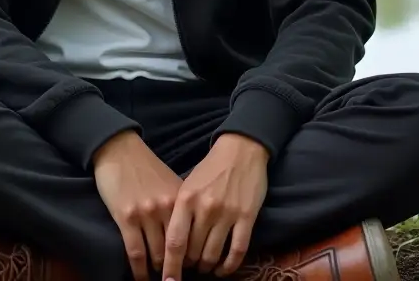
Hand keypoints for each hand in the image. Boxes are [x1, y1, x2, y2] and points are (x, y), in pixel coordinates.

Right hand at [92, 130, 182, 280]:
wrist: (120, 149)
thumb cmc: (146, 168)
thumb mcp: (171, 184)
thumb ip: (181, 208)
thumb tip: (192, 237)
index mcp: (181, 200)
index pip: (192, 239)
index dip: (191, 259)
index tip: (189, 270)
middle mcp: (167, 208)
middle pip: (176, 251)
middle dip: (175, 268)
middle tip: (172, 277)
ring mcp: (146, 213)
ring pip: (157, 256)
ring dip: (157, 271)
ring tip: (156, 277)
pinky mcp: (126, 217)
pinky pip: (135, 254)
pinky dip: (139, 271)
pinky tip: (140, 278)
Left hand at [162, 134, 269, 279]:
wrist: (240, 149)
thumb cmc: (210, 169)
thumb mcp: (188, 185)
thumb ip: (180, 212)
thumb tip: (171, 245)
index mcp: (186, 199)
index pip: (174, 242)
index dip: (170, 267)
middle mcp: (205, 208)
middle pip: (193, 252)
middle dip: (189, 265)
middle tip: (188, 267)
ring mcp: (227, 213)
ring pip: (213, 255)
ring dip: (208, 266)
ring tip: (204, 266)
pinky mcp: (247, 217)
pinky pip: (237, 251)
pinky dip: (229, 266)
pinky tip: (223, 269)